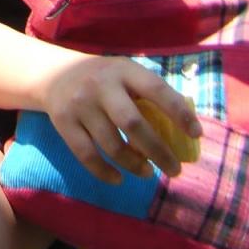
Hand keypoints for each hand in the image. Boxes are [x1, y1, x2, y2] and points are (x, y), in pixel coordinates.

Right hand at [41, 54, 201, 183]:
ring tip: (148, 172)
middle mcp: (100, 85)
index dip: (178, 112)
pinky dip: (104, 172)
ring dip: (135, 165)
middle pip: (132, 123)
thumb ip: (150, 93)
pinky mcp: (63, 122)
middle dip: (158, 151)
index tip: (196, 134)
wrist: (52, 73)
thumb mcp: (125, 73)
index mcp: (122, 70)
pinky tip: (118, 178)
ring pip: (111, 145)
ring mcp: (79, 104)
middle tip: (174, 170)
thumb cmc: (103, 78)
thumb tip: (185, 129)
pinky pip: (86, 155)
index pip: (155, 89)